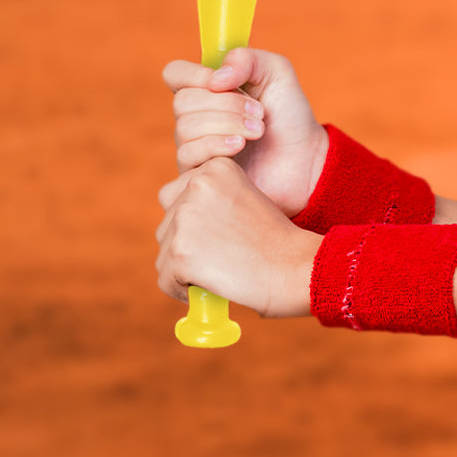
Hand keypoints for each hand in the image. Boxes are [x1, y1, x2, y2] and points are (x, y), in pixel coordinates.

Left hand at [156, 156, 318, 315]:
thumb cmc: (274, 240)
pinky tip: (210, 286)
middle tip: (218, 256)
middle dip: (185, 243)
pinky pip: (165, 278)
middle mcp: (196, 184)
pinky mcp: (180, 251)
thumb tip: (175, 222)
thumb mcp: (243, 199)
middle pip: (167, 223)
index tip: (220, 236)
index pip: (176, 194)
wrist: (292, 267)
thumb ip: (209, 199)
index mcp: (215, 167)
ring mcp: (186, 217)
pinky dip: (181, 289)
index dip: (194, 221)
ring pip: (164, 252)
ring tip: (220, 270)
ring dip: (184, 267)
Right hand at [164, 48, 328, 217]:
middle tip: (259, 113)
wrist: (305, 159)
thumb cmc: (289, 114)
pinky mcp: (199, 173)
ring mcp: (195, 145)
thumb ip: (247, 59)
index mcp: (208, 88)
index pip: (175, 74)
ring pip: (185, 128)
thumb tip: (215, 79)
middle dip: (226, 104)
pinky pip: (188, 155)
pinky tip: (241, 147)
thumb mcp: (277, 72)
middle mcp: (196, 116)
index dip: (194, 75)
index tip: (224, 82)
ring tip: (258, 131)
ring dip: (228, 125)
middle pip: (183, 101)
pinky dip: (217, 146)